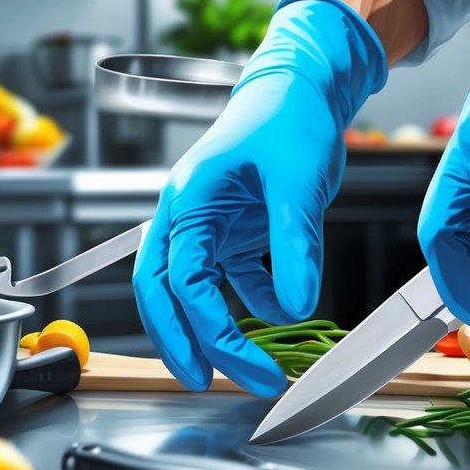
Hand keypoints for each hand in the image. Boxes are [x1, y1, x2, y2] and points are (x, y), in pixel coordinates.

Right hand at [133, 0, 385, 395]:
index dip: (208, 331)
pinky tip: (280, 308)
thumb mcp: (297, 182)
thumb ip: (294, 245)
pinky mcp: (235, 228)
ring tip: (246, 366)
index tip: (243, 368)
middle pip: (164, 292)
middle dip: (182, 342)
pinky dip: (253, 298)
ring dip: (214, 328)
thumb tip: (295, 308)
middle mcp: (188, 215)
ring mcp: (209, 223)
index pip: (182, 281)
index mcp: (188, 200)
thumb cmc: (289, 116)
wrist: (304, 85)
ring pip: (193, 289)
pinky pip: (232, 275)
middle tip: (206, 384)